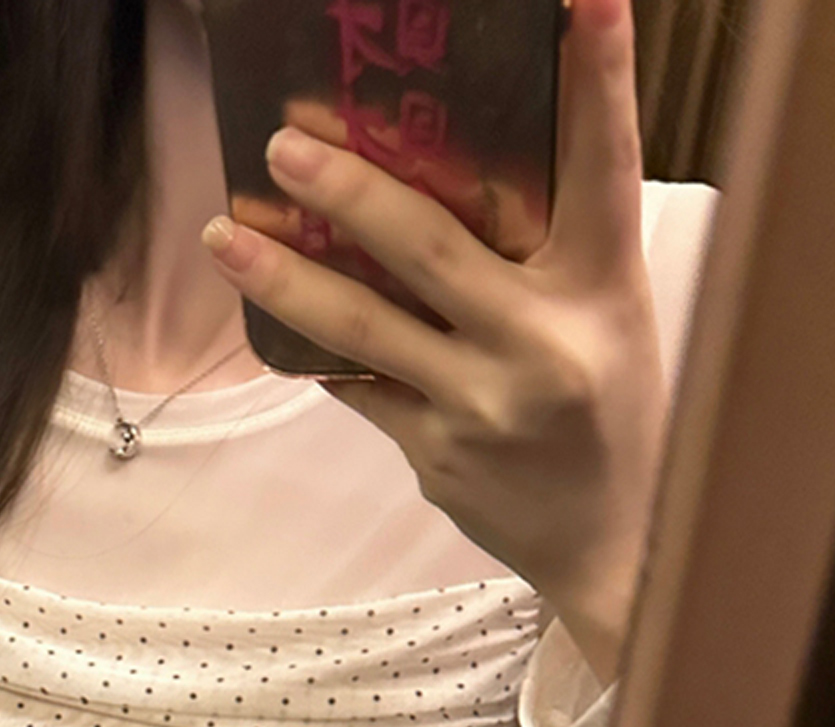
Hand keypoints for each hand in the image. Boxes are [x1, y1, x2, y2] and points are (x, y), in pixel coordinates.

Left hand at [202, 0, 665, 686]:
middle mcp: (542, 342)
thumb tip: (458, 172)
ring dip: (286, 276)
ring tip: (224, 235)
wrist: (609, 542)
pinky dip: (316, 352)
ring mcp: (481, 404)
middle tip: (280, 145)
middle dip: (349, 190)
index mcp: (605, 288)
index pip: (605, 165)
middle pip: (431, 247)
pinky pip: (359, 388)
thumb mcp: (607, 318)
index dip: (596, 77)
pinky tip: (267, 318)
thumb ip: (550, 252)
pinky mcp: (435, 454)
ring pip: (365, 328)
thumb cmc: (611, 413)